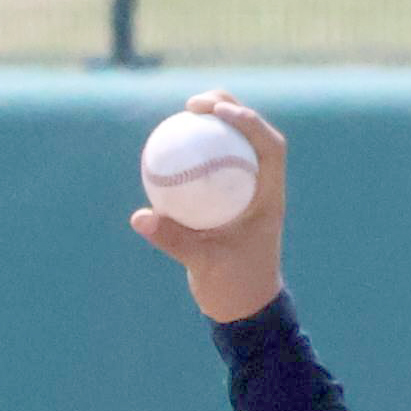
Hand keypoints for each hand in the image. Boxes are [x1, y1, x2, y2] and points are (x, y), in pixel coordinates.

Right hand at [128, 90, 288, 325]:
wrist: (243, 306)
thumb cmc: (233, 287)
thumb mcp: (204, 265)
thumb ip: (174, 240)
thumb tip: (140, 217)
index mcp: (269, 199)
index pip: (270, 149)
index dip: (248, 122)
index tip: (217, 113)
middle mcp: (262, 188)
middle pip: (253, 134)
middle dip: (229, 107)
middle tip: (194, 104)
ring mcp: (246, 190)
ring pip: (235, 143)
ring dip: (215, 120)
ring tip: (187, 109)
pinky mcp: (229, 195)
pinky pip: (215, 161)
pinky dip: (198, 146)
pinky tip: (172, 140)